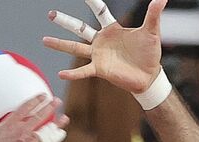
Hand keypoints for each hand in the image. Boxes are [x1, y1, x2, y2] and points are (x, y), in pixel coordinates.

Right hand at [0, 94, 69, 141]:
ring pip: (46, 132)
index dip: (36, 100)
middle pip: (40, 117)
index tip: (43, 95)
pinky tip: (56, 140)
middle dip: (50, 107)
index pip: (26, 108)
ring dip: (56, 125)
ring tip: (64, 119)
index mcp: (10, 125)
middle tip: (57, 101)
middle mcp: (22, 133)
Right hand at [44, 0, 164, 93]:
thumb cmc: (150, 53)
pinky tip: (60, 74)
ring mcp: (98, 55)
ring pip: (75, 47)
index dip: (92, 1)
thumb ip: (153, 14)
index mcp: (112, 29)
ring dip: (60, 44)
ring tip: (44, 40)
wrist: (149, 76)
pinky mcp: (99, 70)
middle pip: (79, 28)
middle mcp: (101, 41)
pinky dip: (72, 74)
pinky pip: (83, 71)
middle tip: (51, 14)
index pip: (100, 11)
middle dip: (65, 21)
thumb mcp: (152, 31)